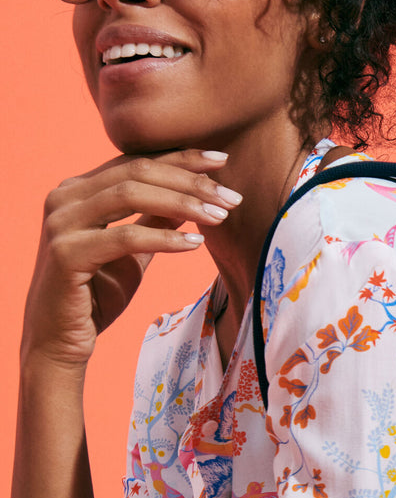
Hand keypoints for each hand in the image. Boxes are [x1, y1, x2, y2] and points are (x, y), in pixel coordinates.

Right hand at [22, 149, 241, 368]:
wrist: (61, 340)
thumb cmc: (97, 294)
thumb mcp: (134, 251)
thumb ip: (154, 219)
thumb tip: (192, 196)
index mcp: (79, 189)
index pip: (136, 160)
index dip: (181, 158)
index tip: (223, 161)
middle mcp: (65, 197)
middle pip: (138, 171)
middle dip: (191, 181)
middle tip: (232, 196)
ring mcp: (62, 222)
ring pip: (131, 195)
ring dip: (183, 203)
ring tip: (220, 216)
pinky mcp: (66, 252)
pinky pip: (125, 237)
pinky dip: (165, 238)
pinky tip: (196, 244)